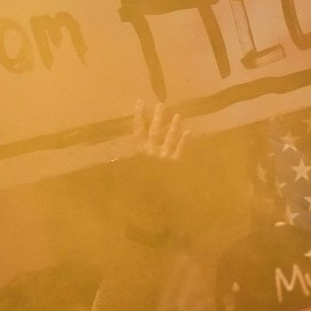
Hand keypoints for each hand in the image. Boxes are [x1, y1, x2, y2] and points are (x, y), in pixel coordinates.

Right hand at [124, 100, 189, 224]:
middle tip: (161, 104)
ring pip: (169, 138)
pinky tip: (189, 131)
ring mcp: (164, 158)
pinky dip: (184, 141)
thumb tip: (121, 156)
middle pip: (154, 131)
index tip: (139, 102)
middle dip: (157, 117)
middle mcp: (151, 154)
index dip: (138, 116)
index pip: (137, 131)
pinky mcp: (175, 165)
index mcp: (138, 155)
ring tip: (178, 115)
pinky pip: (181, 150)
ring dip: (173, 126)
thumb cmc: (140, 192)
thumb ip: (130, 165)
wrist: (152, 208)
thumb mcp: (131, 177)